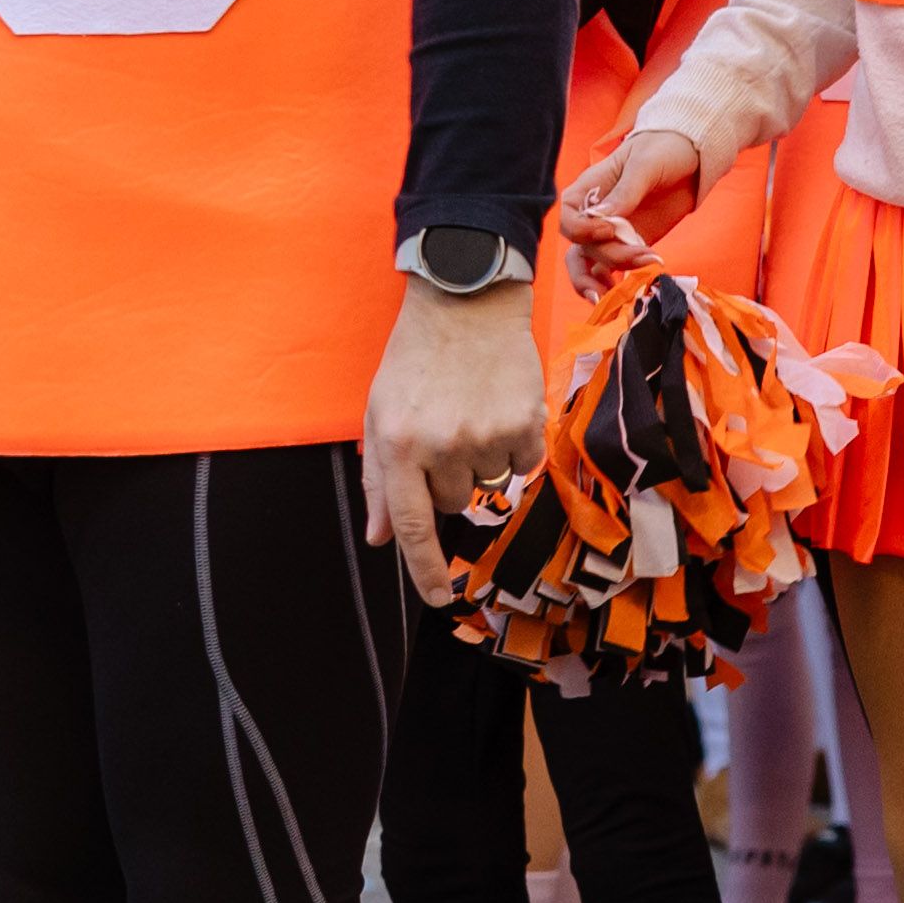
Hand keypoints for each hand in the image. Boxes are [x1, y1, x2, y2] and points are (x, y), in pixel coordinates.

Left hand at [362, 279, 547, 604]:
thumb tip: (381, 539)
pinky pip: (524, 465)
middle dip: (447, 478)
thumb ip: (379, 481)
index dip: (424, 569)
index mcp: (398, 445)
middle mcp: (442, 445)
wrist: (466, 303)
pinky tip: (500, 411)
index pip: (411, 526)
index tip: (438, 599)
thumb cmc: (415, 360)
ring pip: (489, 484)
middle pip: (452, 503)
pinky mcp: (524, 421)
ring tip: (471, 411)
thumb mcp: (379, 414)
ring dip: (482, 459)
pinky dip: (515, 447)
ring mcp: (487, 434)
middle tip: (444, 430)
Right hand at [561, 124, 706, 295]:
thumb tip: (604, 218)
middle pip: (583, 246)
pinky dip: (616, 284)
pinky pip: (614, 269)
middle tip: (640, 257)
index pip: (567, 216)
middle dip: (608, 256)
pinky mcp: (631, 244)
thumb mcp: (645, 163)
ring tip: (622, 293)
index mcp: (590, 188)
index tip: (611, 229)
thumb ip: (626, 192)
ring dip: (603, 280)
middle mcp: (595, 214)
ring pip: (590, 264)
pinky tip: (627, 292)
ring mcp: (612, 232)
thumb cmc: (663, 148)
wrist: (692, 156)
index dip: (582, 229)